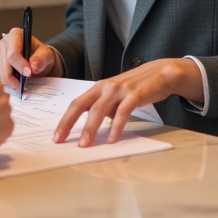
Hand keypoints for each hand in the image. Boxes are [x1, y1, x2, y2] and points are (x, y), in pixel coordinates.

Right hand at [0, 29, 59, 89]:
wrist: (36, 58)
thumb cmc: (40, 54)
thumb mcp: (46, 55)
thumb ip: (41, 59)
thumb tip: (33, 67)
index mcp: (15, 35)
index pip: (13, 53)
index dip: (20, 65)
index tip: (28, 74)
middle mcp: (3, 42)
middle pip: (4, 64)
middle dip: (14, 78)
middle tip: (24, 86)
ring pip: (0, 72)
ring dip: (11, 81)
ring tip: (22, 83)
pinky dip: (7, 82)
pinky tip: (16, 80)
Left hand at [53, 59, 203, 146]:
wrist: (161, 73)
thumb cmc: (136, 86)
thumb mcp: (115, 96)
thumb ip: (104, 108)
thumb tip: (92, 128)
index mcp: (99, 88)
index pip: (76, 104)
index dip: (65, 120)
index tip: (57, 136)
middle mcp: (106, 87)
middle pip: (82, 106)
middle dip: (69, 124)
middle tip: (62, 140)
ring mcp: (120, 90)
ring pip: (99, 110)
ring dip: (90, 129)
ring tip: (85, 144)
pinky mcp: (135, 94)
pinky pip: (122, 112)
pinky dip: (116, 126)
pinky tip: (112, 139)